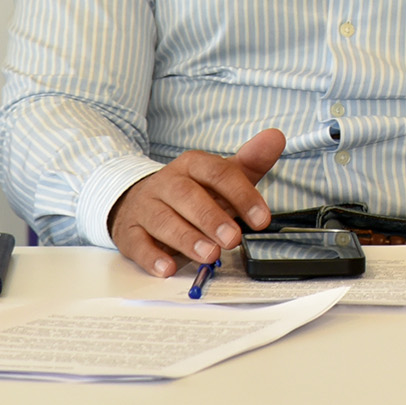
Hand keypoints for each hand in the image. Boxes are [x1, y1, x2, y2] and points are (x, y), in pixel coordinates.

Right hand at [108, 128, 284, 276]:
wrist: (140, 200)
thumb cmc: (191, 191)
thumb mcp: (221, 176)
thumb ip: (251, 162)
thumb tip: (276, 137)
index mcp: (192, 165)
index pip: (218, 173)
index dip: (241, 195)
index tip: (261, 218)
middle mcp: (166, 183)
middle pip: (187, 196)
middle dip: (212, 218)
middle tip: (233, 238)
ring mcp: (145, 207)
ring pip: (163, 220)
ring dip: (187, 239)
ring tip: (209, 254)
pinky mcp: (129, 233)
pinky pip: (138, 244)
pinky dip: (152, 257)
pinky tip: (169, 267)